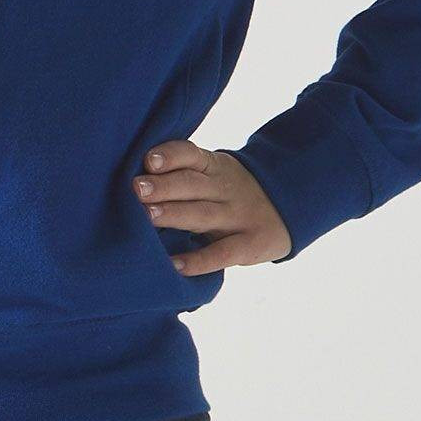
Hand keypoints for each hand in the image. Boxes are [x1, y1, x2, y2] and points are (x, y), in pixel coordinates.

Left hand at [131, 138, 291, 271]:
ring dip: (175, 215)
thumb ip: (183, 174)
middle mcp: (224, 188)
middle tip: (136, 189)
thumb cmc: (229, 190)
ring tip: (148, 217)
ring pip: (202, 214)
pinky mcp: (249, 244)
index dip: (171, 156)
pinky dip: (198, 260)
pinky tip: (174, 265)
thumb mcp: (214, 174)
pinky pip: (222, 253)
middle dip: (164, 186)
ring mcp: (238, 216)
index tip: (148, 160)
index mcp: (214, 166)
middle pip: (191, 184)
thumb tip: (133, 178)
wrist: (287, 207)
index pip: (191, 155)